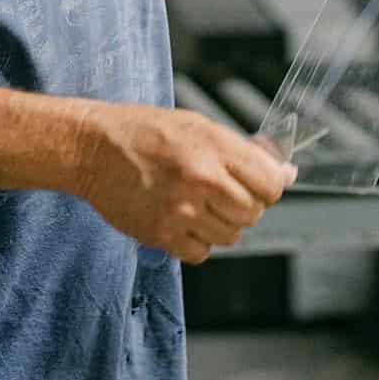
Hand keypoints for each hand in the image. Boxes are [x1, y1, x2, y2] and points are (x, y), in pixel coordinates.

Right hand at [77, 104, 295, 264]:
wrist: (92, 149)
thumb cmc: (145, 132)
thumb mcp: (198, 126)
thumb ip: (242, 152)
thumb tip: (285, 174)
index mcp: (213, 147)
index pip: (270, 184)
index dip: (270, 187)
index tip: (260, 186)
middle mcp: (200, 179)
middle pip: (252, 213)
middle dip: (244, 206)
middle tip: (222, 193)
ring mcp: (180, 211)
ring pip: (230, 237)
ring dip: (221, 225)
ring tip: (196, 204)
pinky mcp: (161, 235)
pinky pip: (201, 253)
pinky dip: (197, 242)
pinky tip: (181, 220)